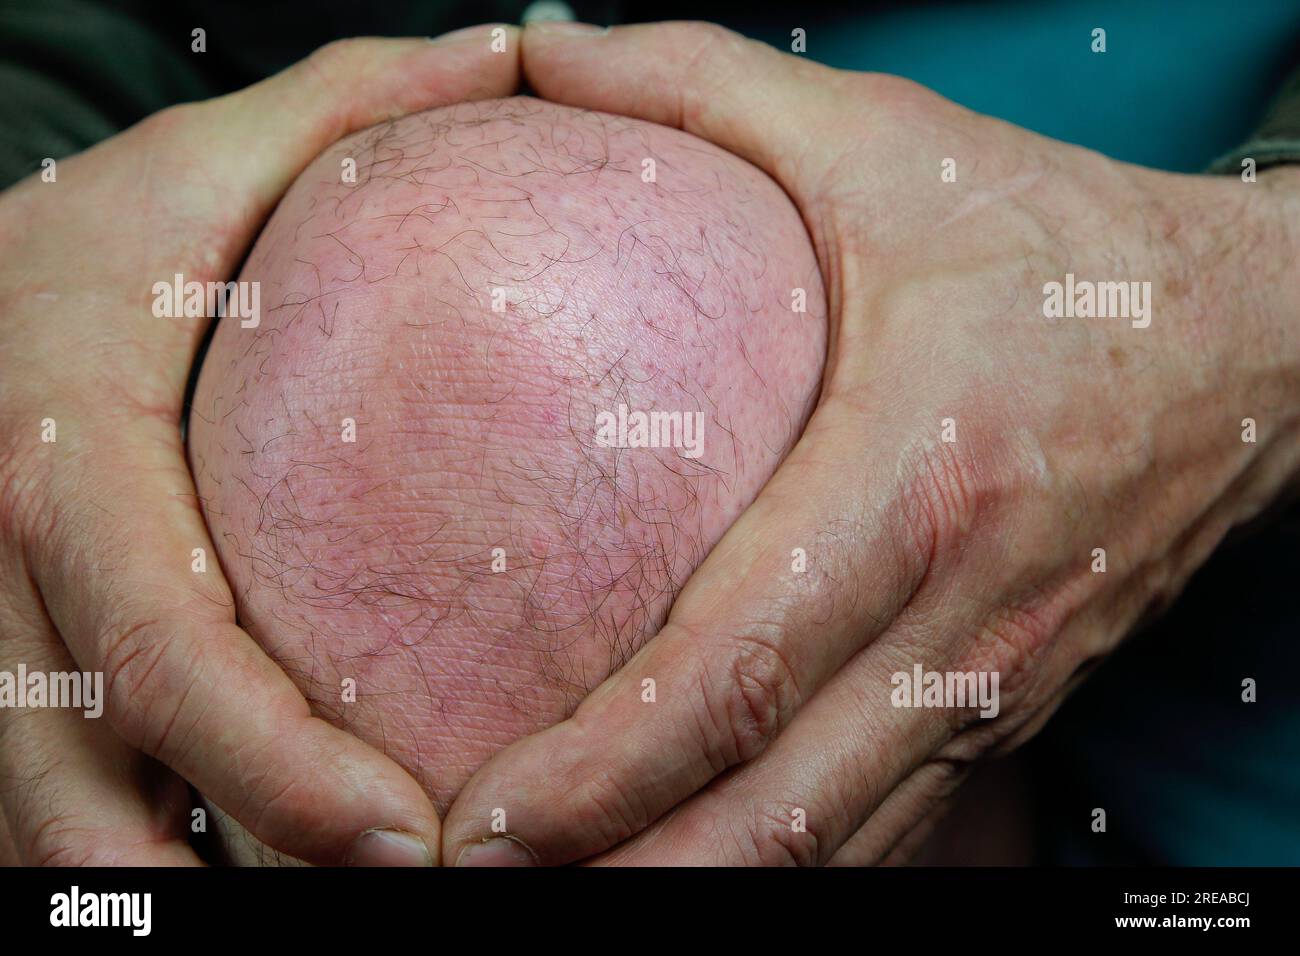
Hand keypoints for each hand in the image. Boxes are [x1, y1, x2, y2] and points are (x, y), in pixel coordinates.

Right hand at [0, 28, 518, 864]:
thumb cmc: (76, 241)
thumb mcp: (196, 161)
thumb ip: (348, 110)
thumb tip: (514, 54)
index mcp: (57, 455)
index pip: (160, 644)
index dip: (271, 765)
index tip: (405, 841)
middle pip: (89, 777)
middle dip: (241, 871)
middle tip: (405, 901)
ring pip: (46, 831)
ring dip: (173, 898)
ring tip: (331, 921)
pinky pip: (44, 812)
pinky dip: (131, 871)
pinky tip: (240, 882)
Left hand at [442, 20, 1299, 864]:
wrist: (1257, 341)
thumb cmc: (1063, 242)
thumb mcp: (885, 143)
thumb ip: (699, 83)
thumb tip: (537, 41)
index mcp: (916, 482)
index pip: (736, 667)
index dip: (604, 768)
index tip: (481, 819)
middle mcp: (960, 619)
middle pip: (775, 812)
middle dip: (622, 876)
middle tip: (473, 886)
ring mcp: (993, 685)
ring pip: (830, 849)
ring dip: (692, 893)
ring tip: (558, 904)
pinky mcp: (1007, 707)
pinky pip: (881, 827)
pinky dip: (776, 869)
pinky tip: (685, 868)